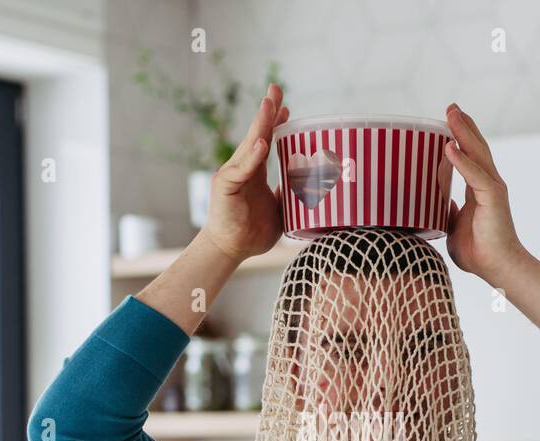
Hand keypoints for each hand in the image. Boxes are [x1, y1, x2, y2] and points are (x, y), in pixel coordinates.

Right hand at [200, 83, 288, 263]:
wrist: (231, 251)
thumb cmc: (253, 233)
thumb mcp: (280, 209)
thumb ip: (290, 194)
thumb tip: (313, 185)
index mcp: (254, 172)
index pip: (266, 142)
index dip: (276, 124)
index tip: (287, 108)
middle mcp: (242, 168)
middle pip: (256, 135)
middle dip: (267, 112)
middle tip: (276, 89)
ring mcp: (233, 174)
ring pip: (249, 145)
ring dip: (260, 125)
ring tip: (269, 105)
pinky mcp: (226, 186)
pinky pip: (241, 169)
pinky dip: (252, 156)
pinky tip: (262, 143)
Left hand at [443, 104, 527, 286]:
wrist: (497, 268)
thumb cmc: (478, 252)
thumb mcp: (452, 226)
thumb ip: (446, 211)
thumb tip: (434, 204)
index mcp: (480, 189)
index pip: (470, 156)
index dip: (460, 138)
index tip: (448, 121)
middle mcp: (488, 184)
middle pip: (476, 147)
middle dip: (463, 126)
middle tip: (450, 107)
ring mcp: (492, 189)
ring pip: (477, 154)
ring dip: (463, 133)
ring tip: (451, 114)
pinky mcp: (492, 198)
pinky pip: (474, 175)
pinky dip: (462, 161)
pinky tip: (449, 147)